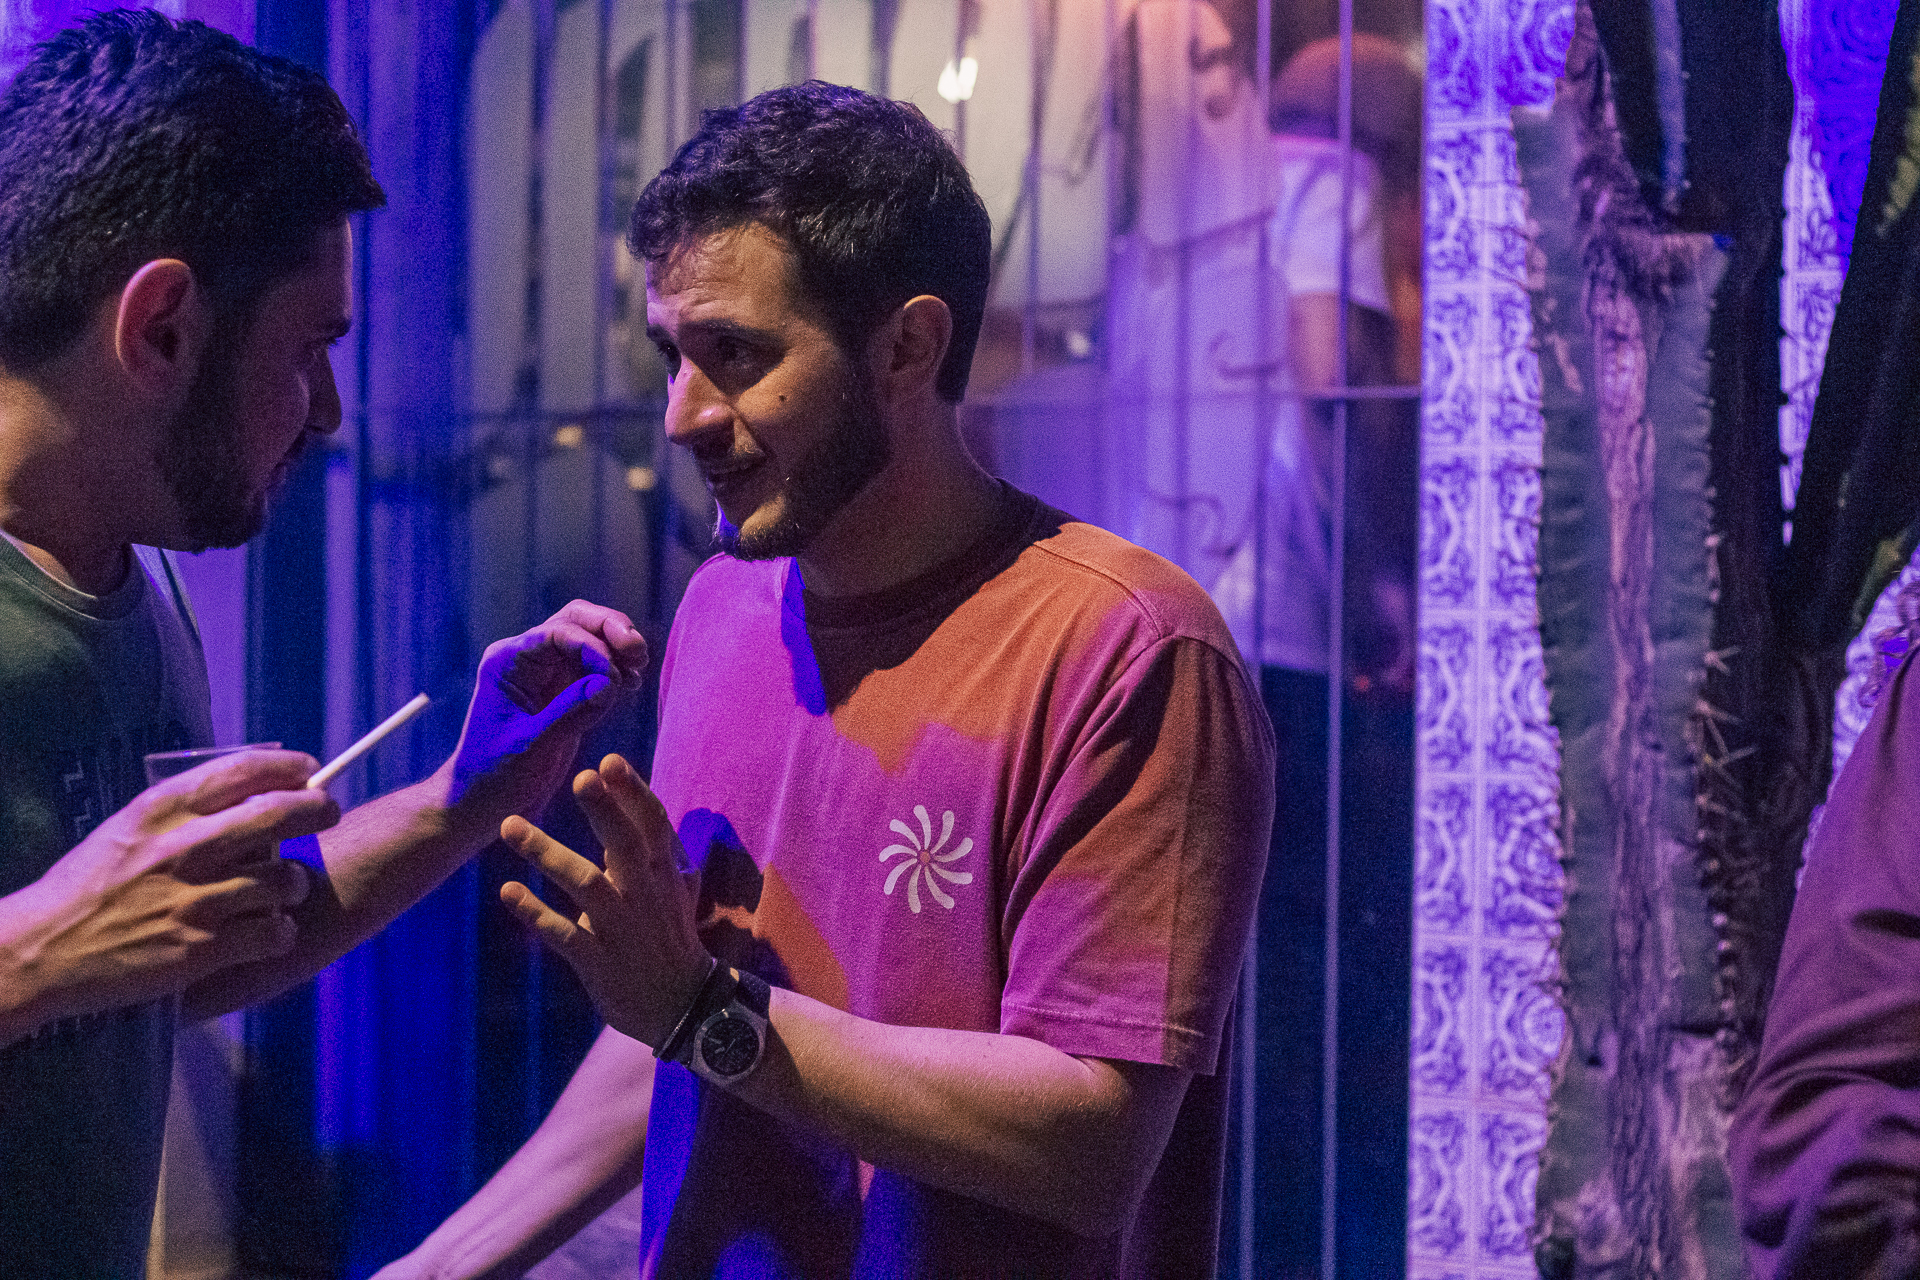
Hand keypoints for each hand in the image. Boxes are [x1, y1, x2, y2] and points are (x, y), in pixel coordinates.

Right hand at [0, 750, 337, 1038]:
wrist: (43, 952)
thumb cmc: (88, 889)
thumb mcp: (126, 831)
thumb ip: (183, 812)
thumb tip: (250, 793)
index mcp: (160, 812)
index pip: (241, 770)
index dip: (287, 767)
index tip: (309, 771)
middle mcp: (183, 849)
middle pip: (279, 813)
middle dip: (317, 809)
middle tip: (328, 813)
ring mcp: (196, 899)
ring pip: (286, 878)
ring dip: (292, 884)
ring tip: (279, 891)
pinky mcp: (203, 948)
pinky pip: (276, 932)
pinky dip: (280, 932)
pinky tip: (267, 932)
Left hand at [447, 601, 648, 829]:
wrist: (481, 802)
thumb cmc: (493, 776)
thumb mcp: (530, 748)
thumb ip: (569, 713)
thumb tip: (609, 683)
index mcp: (508, 663)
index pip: (557, 633)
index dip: (592, 647)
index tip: (614, 678)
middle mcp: (527, 660)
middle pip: (575, 620)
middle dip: (610, 628)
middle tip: (638, 652)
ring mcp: (547, 674)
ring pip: (589, 637)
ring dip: (618, 646)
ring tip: (639, 667)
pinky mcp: (564, 693)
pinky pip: (596, 666)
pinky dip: (617, 668)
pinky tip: (633, 684)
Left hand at [499, 754, 708, 1047]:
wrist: (680, 1003)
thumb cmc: (672, 932)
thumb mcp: (676, 884)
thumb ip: (656, 843)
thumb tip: (636, 796)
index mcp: (663, 871)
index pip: (653, 823)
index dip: (633, 792)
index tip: (609, 761)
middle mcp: (644, 893)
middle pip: (626, 845)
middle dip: (606, 811)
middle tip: (581, 777)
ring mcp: (620, 927)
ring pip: (586, 884)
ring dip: (548, 853)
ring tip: (510, 825)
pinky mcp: (597, 960)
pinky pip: (563, 934)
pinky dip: (535, 913)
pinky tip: (507, 892)